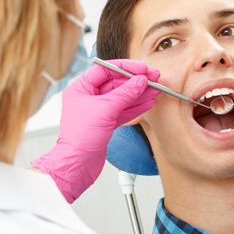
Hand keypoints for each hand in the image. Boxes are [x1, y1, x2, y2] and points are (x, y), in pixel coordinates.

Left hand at [32, 59, 159, 201]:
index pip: (106, 69)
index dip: (126, 68)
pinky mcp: (106, 124)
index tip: (143, 69)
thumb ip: (125, 93)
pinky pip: (124, 111)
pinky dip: (137, 107)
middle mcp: (89, 98)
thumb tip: (140, 81)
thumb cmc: (80, 138)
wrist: (77, 165)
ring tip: (156, 89)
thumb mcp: (105, 110)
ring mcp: (98, 111)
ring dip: (140, 93)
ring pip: (123, 98)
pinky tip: (149, 102)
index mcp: (81, 88)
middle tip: (154, 78)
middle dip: (136, 81)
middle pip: (116, 83)